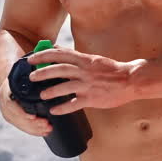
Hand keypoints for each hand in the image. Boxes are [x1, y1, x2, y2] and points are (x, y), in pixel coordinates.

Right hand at [0, 76, 51, 136]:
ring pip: (18, 123)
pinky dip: (31, 130)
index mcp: (6, 88)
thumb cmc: (22, 72)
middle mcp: (3, 100)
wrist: (11, 77)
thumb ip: (33, 75)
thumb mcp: (26, 70)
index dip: (21, 112)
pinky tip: (42, 132)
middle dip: (32, 123)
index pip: (11, 104)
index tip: (33, 116)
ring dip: (34, 129)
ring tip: (48, 129)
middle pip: (16, 116)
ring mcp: (5, 109)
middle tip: (47, 125)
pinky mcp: (9, 116)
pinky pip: (20, 125)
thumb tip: (47, 76)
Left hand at [27, 47, 147, 114]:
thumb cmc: (111, 70)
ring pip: (65, 86)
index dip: (43, 55)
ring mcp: (88, 85)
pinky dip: (63, 107)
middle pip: (59, 69)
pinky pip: (75, 104)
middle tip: (31, 77)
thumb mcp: (93, 59)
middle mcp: (84, 71)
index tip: (31, 58)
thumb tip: (56, 49)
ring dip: (51, 91)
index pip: (60, 54)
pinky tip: (54, 110)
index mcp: (84, 59)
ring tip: (41, 95)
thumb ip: (75, 56)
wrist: (130, 80)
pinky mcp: (92, 98)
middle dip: (43, 72)